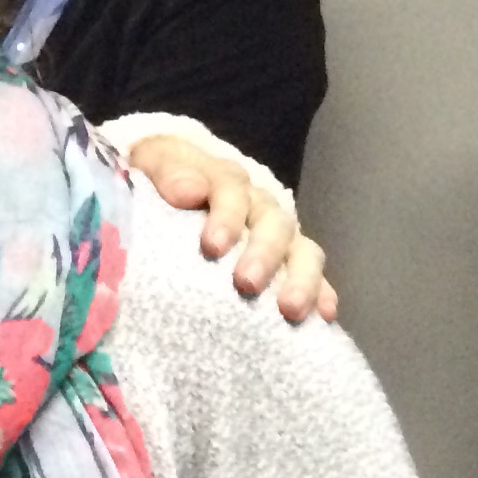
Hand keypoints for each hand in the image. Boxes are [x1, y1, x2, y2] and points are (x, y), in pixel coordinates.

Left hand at [127, 133, 335, 322]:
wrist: (172, 181)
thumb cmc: (162, 178)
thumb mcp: (153, 162)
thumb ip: (168, 173)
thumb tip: (188, 191)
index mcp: (225, 180)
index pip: (231, 192)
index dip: (225, 218)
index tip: (212, 247)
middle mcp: (259, 206)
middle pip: (273, 224)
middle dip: (264, 254)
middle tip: (246, 284)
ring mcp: (279, 234)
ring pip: (302, 250)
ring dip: (301, 279)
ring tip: (291, 310)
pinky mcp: (289, 261)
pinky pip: (313, 275)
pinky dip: (322, 293)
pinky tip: (324, 315)